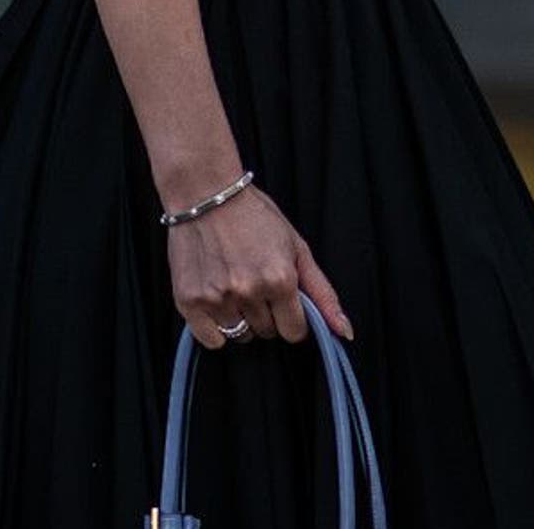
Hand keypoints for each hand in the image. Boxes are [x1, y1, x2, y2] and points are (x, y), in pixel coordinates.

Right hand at [165, 180, 354, 350]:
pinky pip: (211, 339)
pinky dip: (215, 328)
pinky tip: (217, 299)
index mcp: (279, 279)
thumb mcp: (296, 247)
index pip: (294, 331)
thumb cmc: (253, 216)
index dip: (292, 317)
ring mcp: (216, 298)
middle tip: (255, 281)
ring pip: (240, 336)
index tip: (282, 300)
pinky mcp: (189, 301)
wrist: (204, 194)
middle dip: (266, 313)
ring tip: (234, 285)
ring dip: (241, 318)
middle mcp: (248, 291)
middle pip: (267, 332)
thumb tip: (344, 332)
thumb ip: (322, 293)